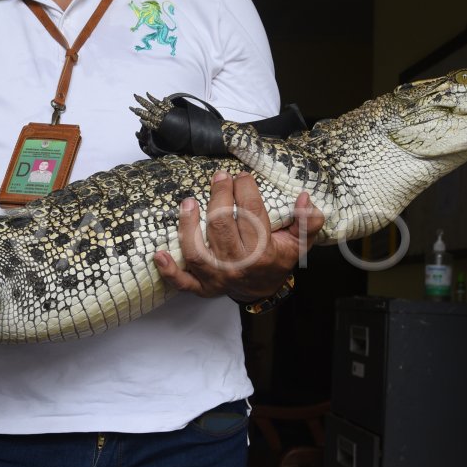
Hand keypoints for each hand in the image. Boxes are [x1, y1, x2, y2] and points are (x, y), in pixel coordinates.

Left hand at [154, 171, 324, 299]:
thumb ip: (307, 223)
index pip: (252, 214)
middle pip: (221, 226)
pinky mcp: (202, 286)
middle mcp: (238, 265)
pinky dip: (170, 271)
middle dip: (219, 197)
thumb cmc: (277, 260)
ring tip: (188, 202)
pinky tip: (159, 255)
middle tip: (220, 177)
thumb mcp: (300, 244)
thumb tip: (305, 199)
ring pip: (197, 251)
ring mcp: (217, 277)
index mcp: (263, 253)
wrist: (263, 290)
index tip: (242, 176)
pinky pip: (183, 282)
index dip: (246, 190)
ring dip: (188, 226)